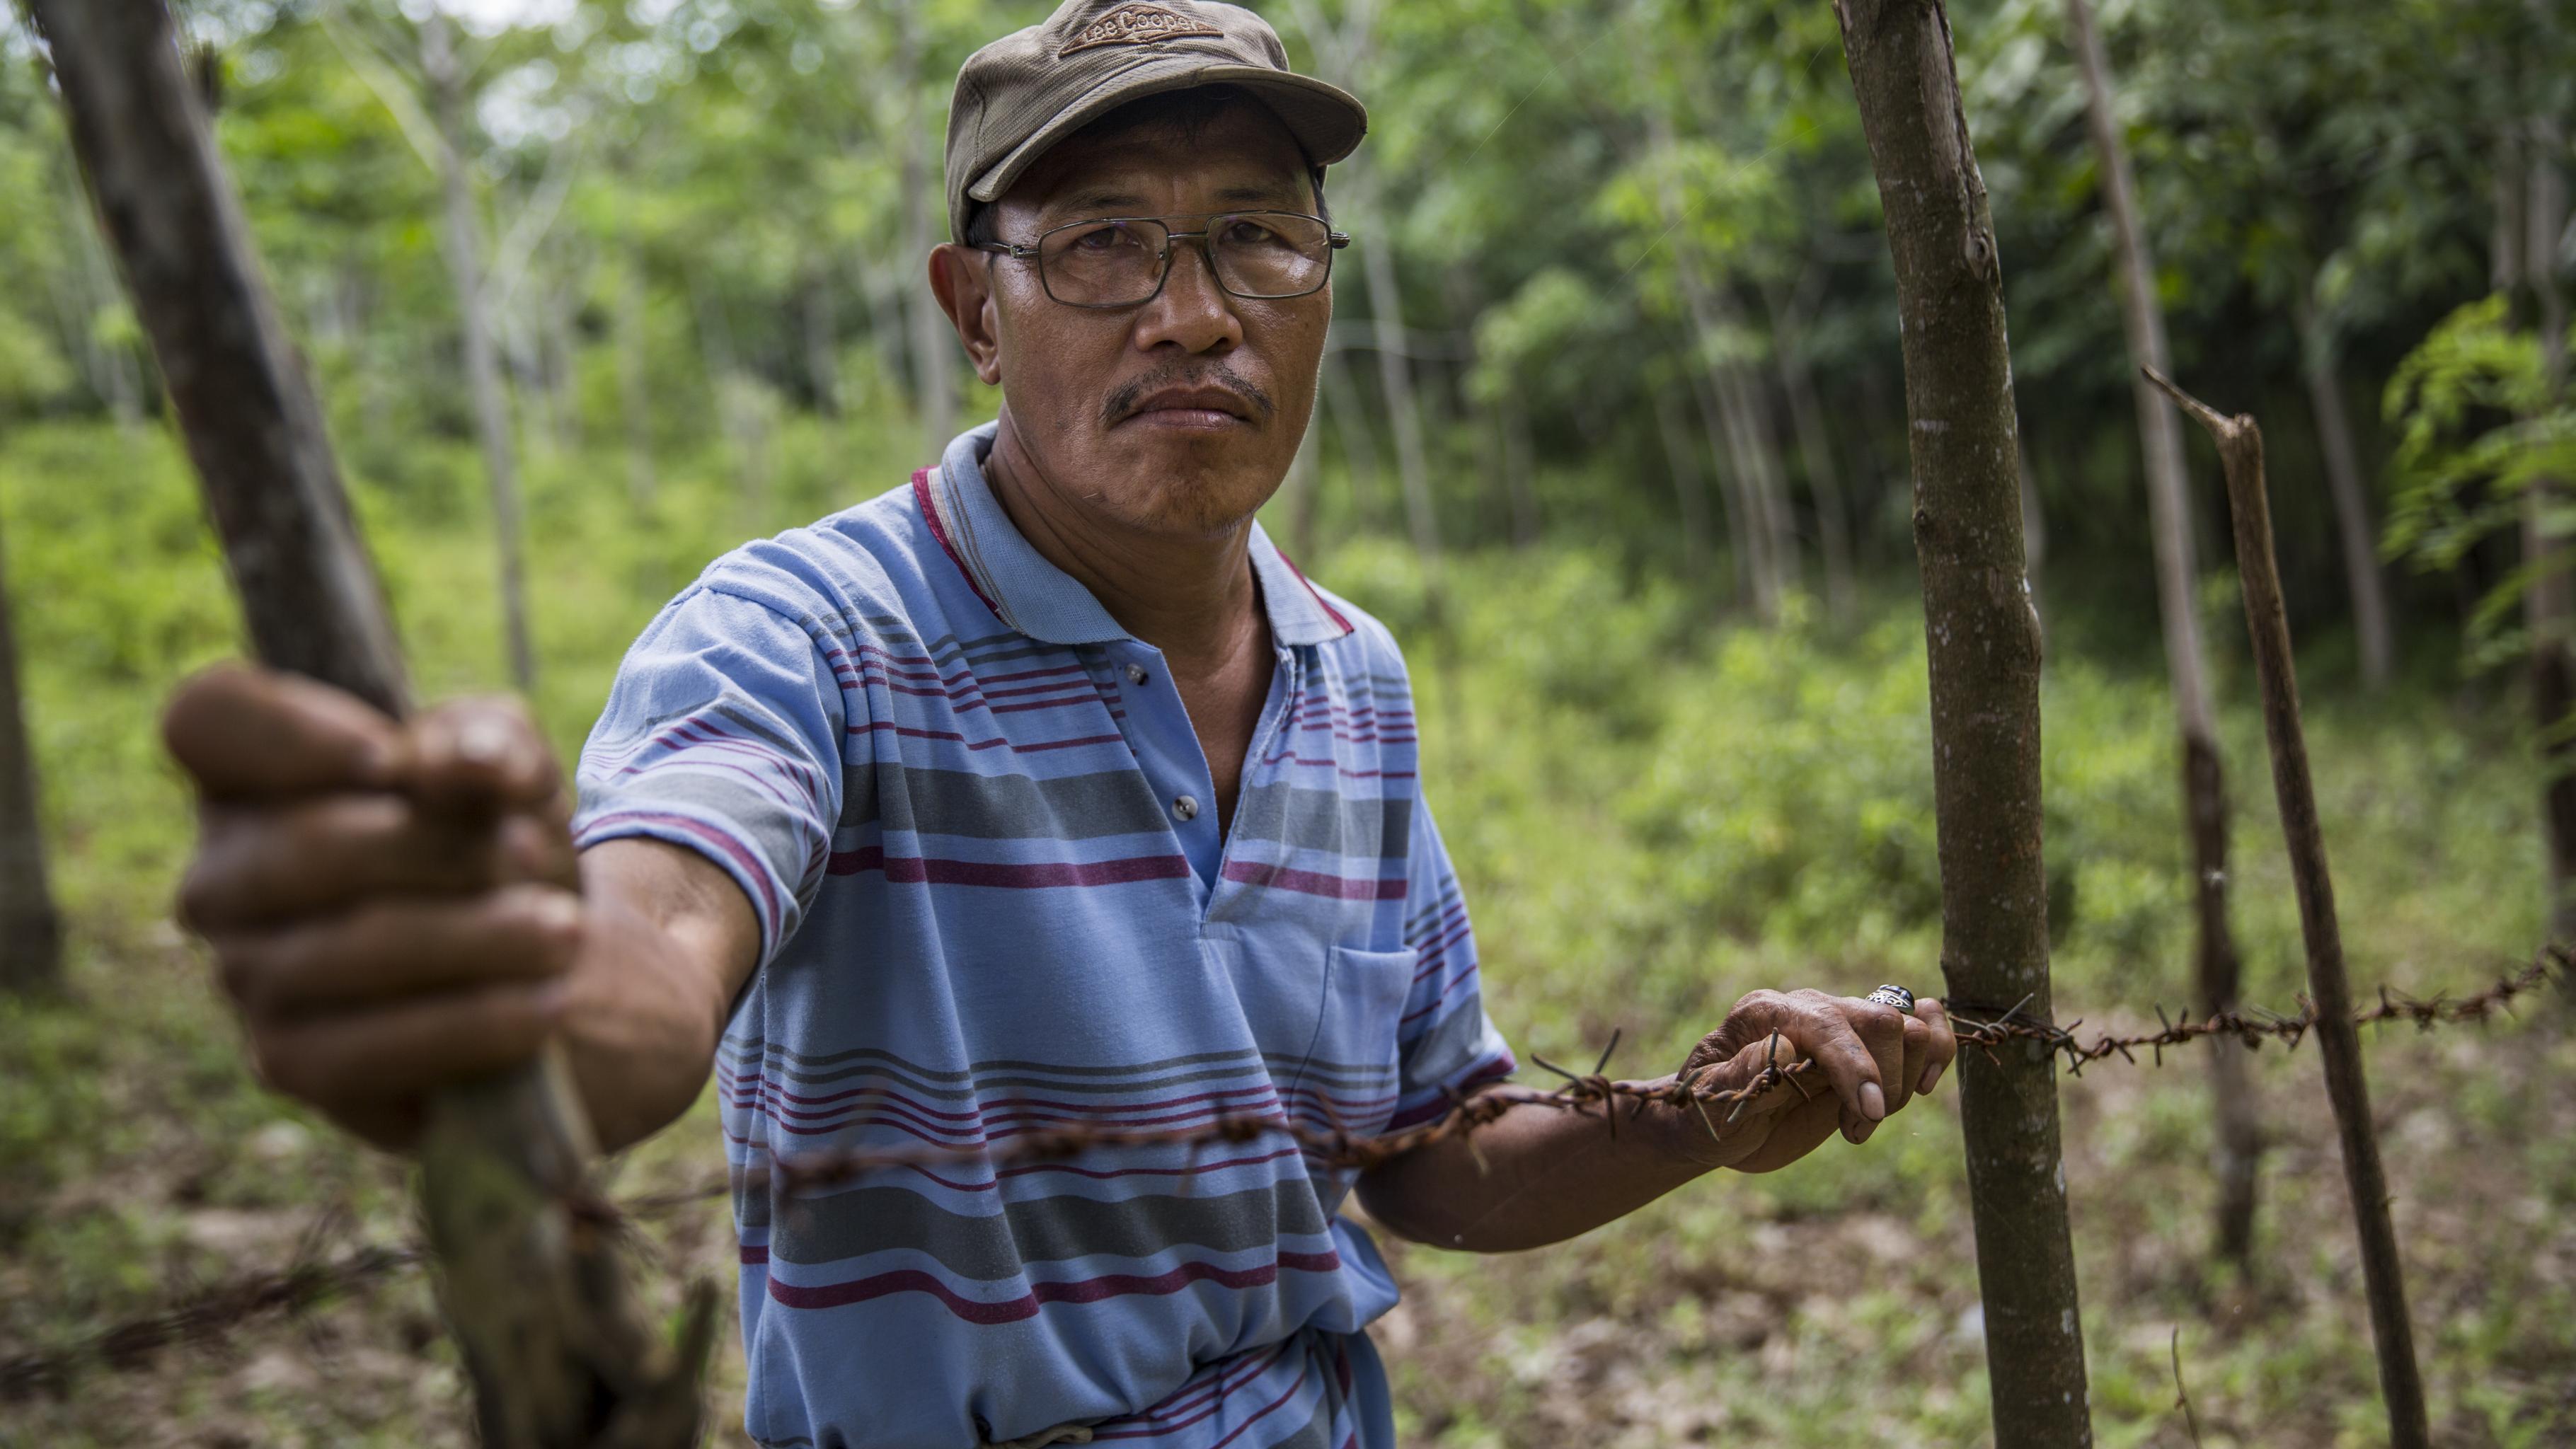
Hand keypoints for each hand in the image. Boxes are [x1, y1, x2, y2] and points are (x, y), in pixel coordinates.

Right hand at [165, 665, 581, 1149]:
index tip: (390, 757)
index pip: (205, 719)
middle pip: (301, 848)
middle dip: (435, 849)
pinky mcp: (288, 1062)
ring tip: (564, 932)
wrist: (542, 959)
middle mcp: (224, 876)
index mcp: (253, 776)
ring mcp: (245, 973)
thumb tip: (461, 763)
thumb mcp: (514, 767)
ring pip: (338, 953)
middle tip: (533, 854)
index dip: (287, 731)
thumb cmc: (499, 836)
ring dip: (472, 939)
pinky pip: (357, 1054)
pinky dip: (464, 1027)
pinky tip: (540, 1006)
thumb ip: (488, 740)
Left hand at [1667, 986, 1955, 1173]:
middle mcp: (1810, 1009)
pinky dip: (1936, 1054)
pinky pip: (1923, 1027)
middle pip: (1881, 1021)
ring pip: (1910, 1025)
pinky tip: (1917, 1086)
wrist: (1715, 1125)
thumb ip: (1743, 1075)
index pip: (1829, 1025)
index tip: (1868, 1116)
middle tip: (1853, 1127)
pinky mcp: (1868, 1048)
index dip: (1858, 1069)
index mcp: (1766, 1012)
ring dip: (1903, 1082)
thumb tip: (1785, 1051)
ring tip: (1864, 1118)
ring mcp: (1843, 1025)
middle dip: (1882, 1083)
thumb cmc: (1705, 1114)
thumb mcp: (1710, 1102)